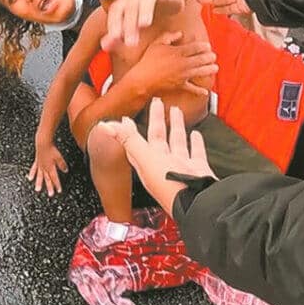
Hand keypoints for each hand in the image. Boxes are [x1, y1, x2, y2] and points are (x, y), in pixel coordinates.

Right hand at [27, 141, 67, 196]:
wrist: (43, 143)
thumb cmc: (51, 149)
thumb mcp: (59, 157)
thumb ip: (62, 164)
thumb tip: (66, 170)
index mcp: (51, 167)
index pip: (55, 178)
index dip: (57, 185)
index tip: (59, 190)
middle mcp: (45, 168)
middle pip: (47, 179)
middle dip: (49, 187)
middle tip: (50, 194)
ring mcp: (40, 165)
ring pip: (40, 176)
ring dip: (39, 183)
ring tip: (38, 190)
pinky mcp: (36, 162)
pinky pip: (34, 169)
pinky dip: (32, 174)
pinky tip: (30, 178)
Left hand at [99, 98, 216, 215]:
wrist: (198, 202)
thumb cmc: (169, 186)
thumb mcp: (146, 158)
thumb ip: (128, 140)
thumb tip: (105, 126)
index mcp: (147, 163)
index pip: (135, 142)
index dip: (130, 130)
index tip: (127, 118)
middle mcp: (163, 165)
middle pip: (157, 137)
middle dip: (156, 120)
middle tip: (156, 102)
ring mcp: (181, 167)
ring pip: (176, 142)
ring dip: (175, 126)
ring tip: (175, 110)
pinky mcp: (198, 170)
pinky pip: (196, 153)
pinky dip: (195, 142)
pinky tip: (195, 134)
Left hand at [102, 0, 183, 50]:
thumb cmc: (143, 13)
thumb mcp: (130, 25)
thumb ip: (117, 36)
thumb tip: (104, 45)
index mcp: (125, 4)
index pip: (116, 11)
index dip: (114, 24)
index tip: (115, 38)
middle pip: (131, 8)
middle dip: (129, 25)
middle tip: (130, 43)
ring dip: (145, 11)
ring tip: (145, 24)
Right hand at [131, 31, 217, 96]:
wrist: (142, 80)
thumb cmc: (148, 62)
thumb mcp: (156, 44)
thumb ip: (169, 36)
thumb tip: (179, 33)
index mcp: (178, 52)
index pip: (195, 47)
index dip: (204, 46)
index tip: (208, 46)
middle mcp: (183, 63)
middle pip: (201, 59)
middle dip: (209, 57)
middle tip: (214, 56)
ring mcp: (183, 75)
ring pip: (200, 72)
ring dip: (209, 70)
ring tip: (215, 68)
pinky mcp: (180, 86)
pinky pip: (192, 89)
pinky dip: (199, 91)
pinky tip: (205, 92)